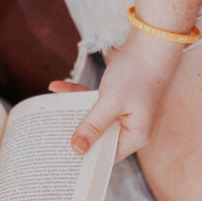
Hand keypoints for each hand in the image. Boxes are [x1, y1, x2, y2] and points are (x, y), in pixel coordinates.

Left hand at [59, 30, 182, 161]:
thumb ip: (93, 126)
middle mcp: (131, 127)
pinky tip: (59, 86)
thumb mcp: (111, 102)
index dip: (87, 156)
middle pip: (99, 136)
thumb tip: (77, 149)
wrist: (151, 43)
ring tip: (50, 106)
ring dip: (73, 108)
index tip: (63, 157)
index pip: (108, 154)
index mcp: (135, 135)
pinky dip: (79, 94)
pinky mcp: (119, 97)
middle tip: (51, 135)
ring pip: (94, 117)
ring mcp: (125, 111)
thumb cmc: (137, 74)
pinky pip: (95, 101)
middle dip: (75, 132)